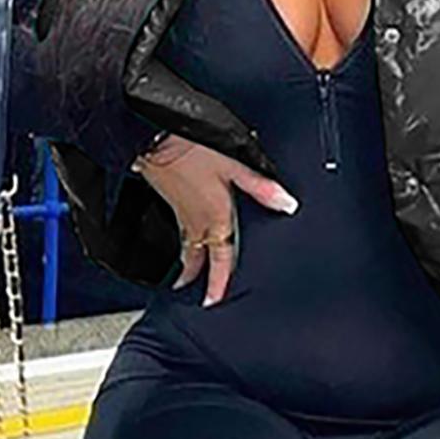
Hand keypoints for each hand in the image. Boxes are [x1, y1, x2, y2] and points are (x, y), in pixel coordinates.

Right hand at [134, 134, 299, 305]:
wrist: (152, 138)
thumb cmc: (190, 150)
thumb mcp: (233, 166)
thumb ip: (260, 187)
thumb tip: (287, 204)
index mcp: (215, 216)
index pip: (220, 258)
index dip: (219, 281)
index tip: (214, 300)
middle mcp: (195, 221)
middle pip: (198, 258)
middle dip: (198, 278)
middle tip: (199, 294)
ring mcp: (180, 213)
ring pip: (186, 247)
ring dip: (187, 264)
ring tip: (186, 276)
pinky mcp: (169, 202)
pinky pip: (178, 233)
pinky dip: (181, 244)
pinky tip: (183, 238)